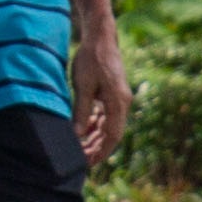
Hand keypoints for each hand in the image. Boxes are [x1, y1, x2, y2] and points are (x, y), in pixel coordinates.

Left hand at [74, 29, 131, 168]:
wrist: (100, 37)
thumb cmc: (90, 59)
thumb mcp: (82, 86)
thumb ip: (81, 111)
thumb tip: (78, 135)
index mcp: (118, 102)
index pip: (112, 135)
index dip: (102, 152)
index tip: (89, 163)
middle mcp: (123, 102)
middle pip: (111, 133)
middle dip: (97, 147)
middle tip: (81, 159)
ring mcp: (119, 98)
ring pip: (108, 125)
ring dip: (95, 137)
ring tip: (80, 147)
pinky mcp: (113, 93)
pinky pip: (106, 115)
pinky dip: (96, 124)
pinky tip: (84, 129)